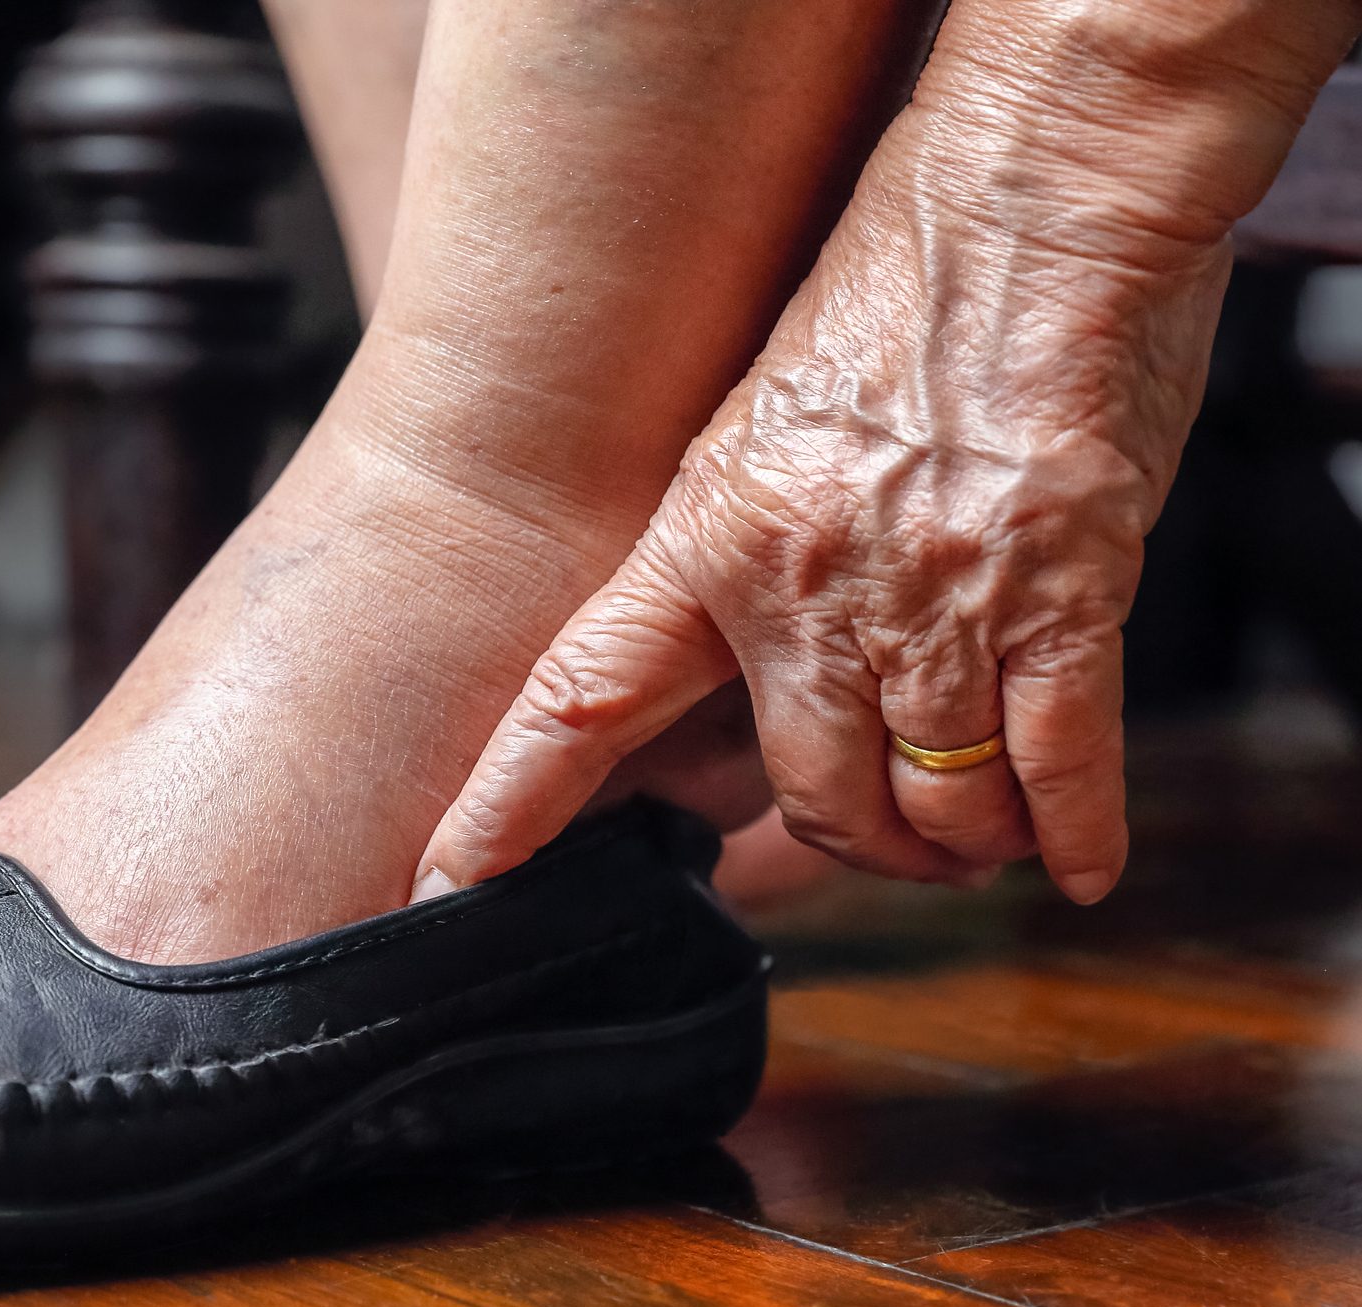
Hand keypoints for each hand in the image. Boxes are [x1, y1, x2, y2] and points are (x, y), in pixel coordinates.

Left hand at [410, 0, 1317, 901]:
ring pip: (932, 804)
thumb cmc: (893, 297)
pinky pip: (1053, 764)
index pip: (578, 698)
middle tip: (882, 837)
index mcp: (702, 538)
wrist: (1031, 196)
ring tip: (978, 831)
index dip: (512, 805)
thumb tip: (732, 681)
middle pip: (809, 799)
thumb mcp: (756, 430)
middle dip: (852, 846)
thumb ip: (735, 560)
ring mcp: (930, 596)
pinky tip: (1074, 866)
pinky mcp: (1061, 593)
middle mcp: (802, 584)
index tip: (454, 888)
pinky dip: (1068, 835)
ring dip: (958, 844)